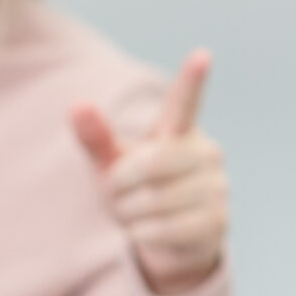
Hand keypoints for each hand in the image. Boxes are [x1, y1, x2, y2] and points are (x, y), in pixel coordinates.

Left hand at [71, 49, 229, 295]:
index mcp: (179, 130)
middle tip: (116, 194)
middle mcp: (205, 153)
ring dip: (128, 213)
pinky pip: (164, 228)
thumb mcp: (111, 164)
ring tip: (134, 214)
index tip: (202, 54)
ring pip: (154, 201)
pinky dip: (141, 233)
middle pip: (150, 164)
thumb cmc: (135, 191)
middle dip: (120, 185)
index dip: (193, 80)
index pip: (185, 102)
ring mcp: (216, 186)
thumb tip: (77, 104)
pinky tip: (146, 231)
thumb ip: (96, 137)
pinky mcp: (218, 220)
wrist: (166, 241)